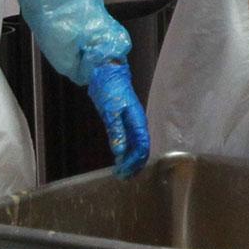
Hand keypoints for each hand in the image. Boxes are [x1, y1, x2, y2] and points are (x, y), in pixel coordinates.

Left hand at [87, 61, 150, 177]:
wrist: (107, 72)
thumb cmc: (110, 89)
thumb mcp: (110, 110)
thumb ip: (116, 131)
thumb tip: (120, 152)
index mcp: (138, 121)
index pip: (142, 146)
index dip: (134, 161)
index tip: (124, 171)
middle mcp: (139, 124)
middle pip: (142, 149)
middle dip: (134, 165)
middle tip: (122, 176)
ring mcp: (133, 123)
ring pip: (137, 147)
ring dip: (131, 160)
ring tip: (122, 172)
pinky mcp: (126, 122)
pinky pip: (131, 141)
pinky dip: (127, 153)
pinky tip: (120, 159)